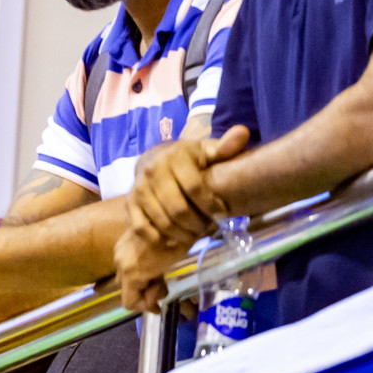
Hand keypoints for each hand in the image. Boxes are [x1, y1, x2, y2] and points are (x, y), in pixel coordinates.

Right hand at [114, 226, 190, 313]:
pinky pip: (125, 264)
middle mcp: (119, 264)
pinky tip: (151, 261)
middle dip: (143, 293)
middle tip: (162, 286)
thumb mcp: (169, 267)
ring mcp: (118, 252)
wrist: (167, 209)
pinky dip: (137, 269)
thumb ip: (158, 288)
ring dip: (141, 280)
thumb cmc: (176, 240)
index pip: (129, 303)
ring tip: (158, 273)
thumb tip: (154, 301)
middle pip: (126, 290)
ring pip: (125, 277)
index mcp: (131, 273)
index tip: (159, 306)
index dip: (144, 307)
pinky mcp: (120, 243)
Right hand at [128, 126, 249, 248]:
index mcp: (174, 157)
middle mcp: (152, 172)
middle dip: (197, 224)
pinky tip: (174, 239)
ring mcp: (139, 189)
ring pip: (162, 221)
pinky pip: (142, 227)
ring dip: (182, 234)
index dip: (210, 205)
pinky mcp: (130, 203)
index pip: (194, 187)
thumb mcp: (206, 150)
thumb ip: (225, 146)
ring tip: (196, 235)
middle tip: (209, 229)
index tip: (223, 214)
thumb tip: (243, 133)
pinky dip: (159, 238)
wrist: (153, 159)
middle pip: (177, 209)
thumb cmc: (188, 158)